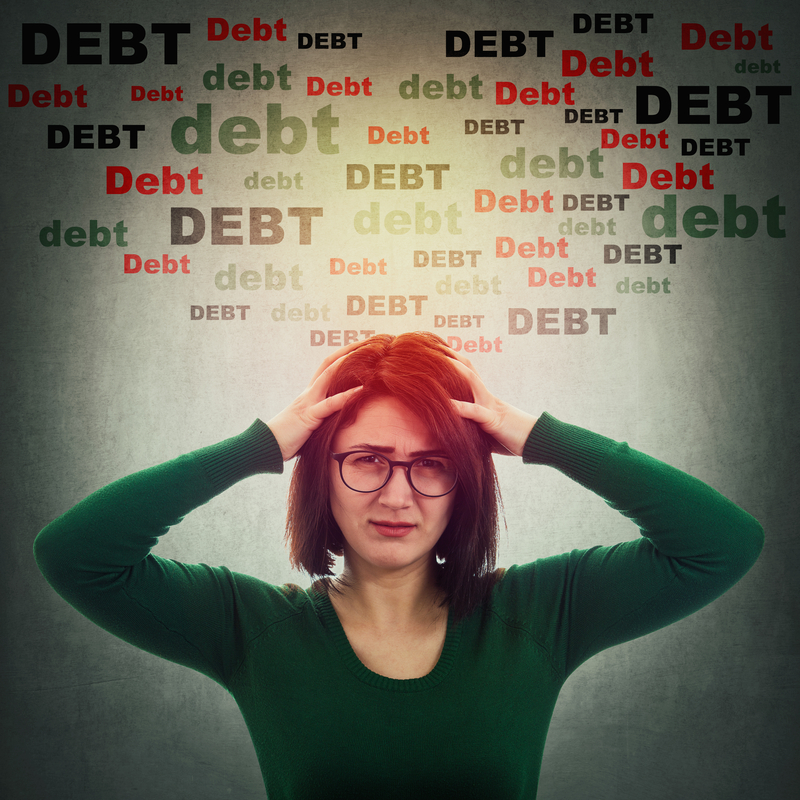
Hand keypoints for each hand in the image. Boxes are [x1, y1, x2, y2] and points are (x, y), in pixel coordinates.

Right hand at [267, 340, 365, 459]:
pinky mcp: (309, 416)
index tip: (360, 347)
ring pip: (329, 376)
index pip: (327, 367)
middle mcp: (309, 392)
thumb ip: (322, 415)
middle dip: (348, 350)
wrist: (266, 445)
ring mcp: (309, 402)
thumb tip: (339, 416)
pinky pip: (329, 404)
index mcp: (310, 393)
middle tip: (368, 340)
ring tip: (368, 354)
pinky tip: (360, 390)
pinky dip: (346, 396)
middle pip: (329, 363)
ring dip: (348, 363)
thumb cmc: (288, 437)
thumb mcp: (308, 421)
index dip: (342, 355)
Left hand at [445, 349, 537, 456]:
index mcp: (486, 399)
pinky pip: (476, 412)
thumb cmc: (512, 438)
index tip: (439, 353)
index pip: (469, 375)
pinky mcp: (494, 421)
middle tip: (435, 345)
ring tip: (438, 360)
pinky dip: (461, 407)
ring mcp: (491, 407)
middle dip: (453, 357)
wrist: (537, 441)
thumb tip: (456, 428)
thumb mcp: (488, 430)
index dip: (456, 362)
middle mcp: (487, 398)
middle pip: (469, 370)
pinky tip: (448, 404)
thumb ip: (473, 425)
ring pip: (472, 381)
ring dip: (456, 369)